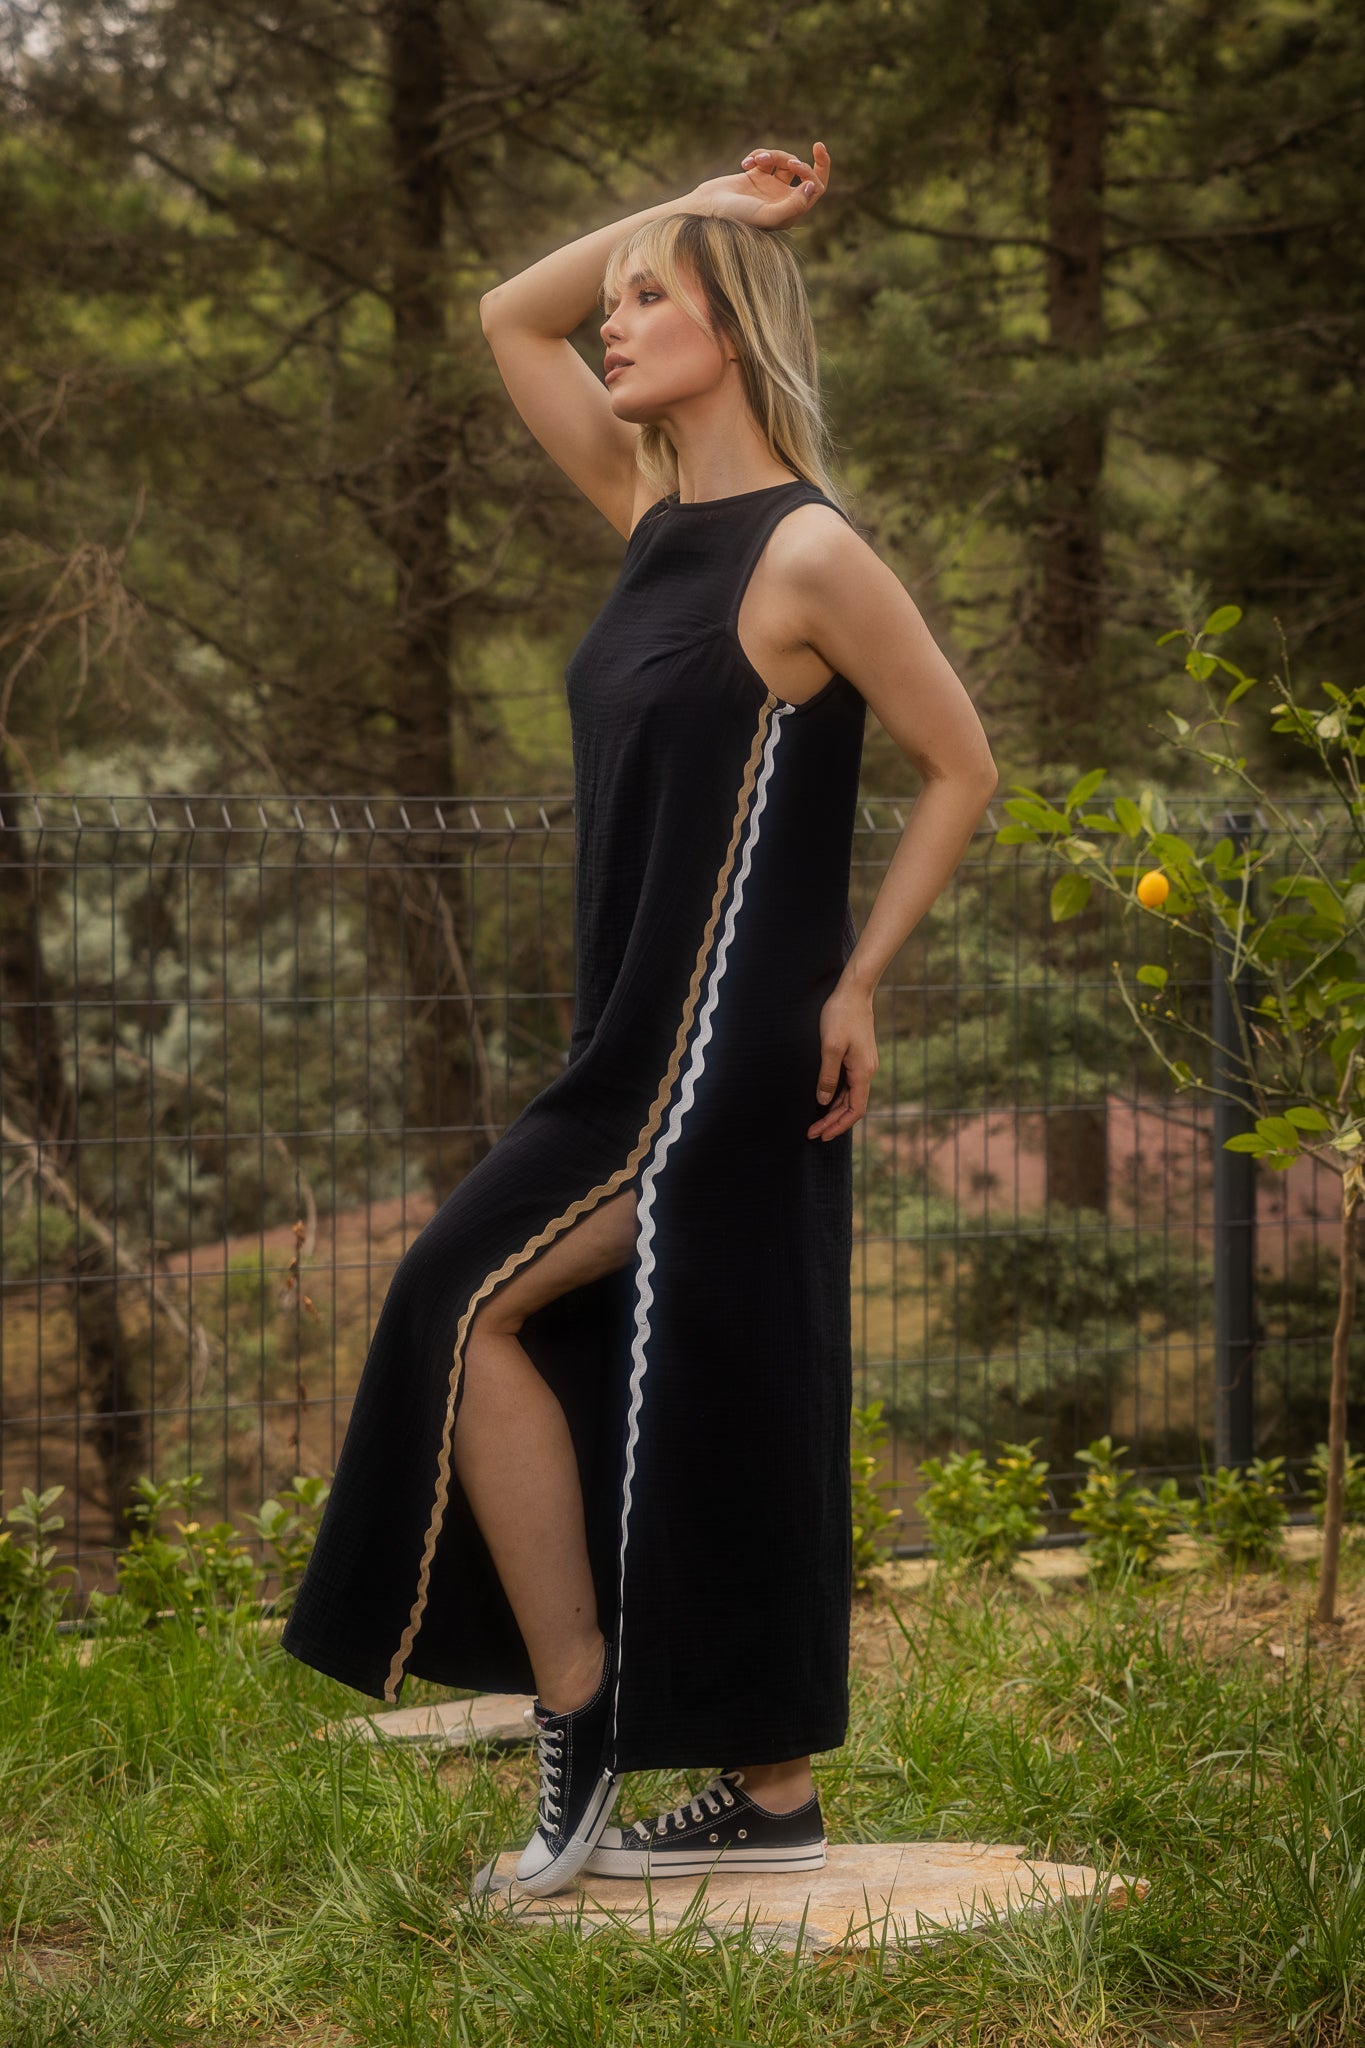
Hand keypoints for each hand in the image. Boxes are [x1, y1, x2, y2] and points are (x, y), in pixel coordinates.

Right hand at [690, 141, 829, 228]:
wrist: (706, 209)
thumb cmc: (735, 217)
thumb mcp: (767, 214)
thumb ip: (793, 205)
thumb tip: (812, 186)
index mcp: (790, 212)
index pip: (816, 188)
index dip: (819, 169)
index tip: (812, 153)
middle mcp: (783, 200)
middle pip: (804, 172)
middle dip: (797, 162)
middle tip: (788, 163)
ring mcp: (770, 187)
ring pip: (784, 161)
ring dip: (773, 155)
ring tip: (757, 161)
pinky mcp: (757, 174)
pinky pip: (767, 157)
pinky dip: (759, 154)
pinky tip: (744, 165)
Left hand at [807, 976, 876, 1141]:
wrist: (854, 992)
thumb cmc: (840, 1015)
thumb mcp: (830, 1047)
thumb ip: (827, 1076)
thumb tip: (822, 1100)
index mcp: (863, 1072)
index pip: (855, 1110)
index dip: (838, 1125)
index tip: (821, 1135)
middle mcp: (867, 1071)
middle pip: (852, 1106)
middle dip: (833, 1122)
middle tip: (812, 1133)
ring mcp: (864, 1064)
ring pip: (850, 1096)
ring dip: (834, 1111)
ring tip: (816, 1121)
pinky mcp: (858, 1057)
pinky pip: (849, 1084)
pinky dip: (837, 1097)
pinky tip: (824, 1100)